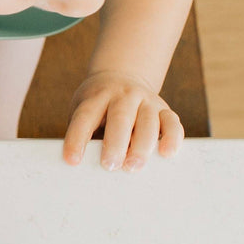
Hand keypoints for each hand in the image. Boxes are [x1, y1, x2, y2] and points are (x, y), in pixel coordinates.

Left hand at [63, 70, 182, 171]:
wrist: (122, 77)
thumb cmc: (98, 107)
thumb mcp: (84, 111)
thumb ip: (86, 133)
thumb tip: (84, 164)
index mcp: (97, 97)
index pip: (85, 117)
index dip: (77, 139)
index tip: (72, 161)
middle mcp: (123, 95)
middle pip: (120, 118)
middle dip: (115, 143)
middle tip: (109, 166)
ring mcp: (146, 100)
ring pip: (148, 121)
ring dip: (141, 145)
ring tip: (133, 166)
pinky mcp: (164, 109)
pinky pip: (172, 122)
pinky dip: (171, 137)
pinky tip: (166, 153)